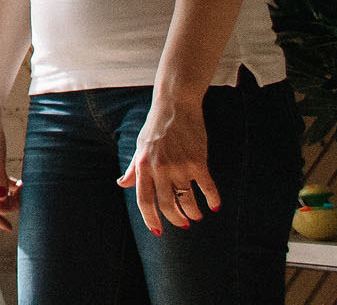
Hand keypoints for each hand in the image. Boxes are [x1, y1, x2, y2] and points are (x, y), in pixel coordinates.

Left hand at [118, 94, 217, 234]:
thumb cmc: (156, 126)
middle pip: (167, 204)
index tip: (158, 231)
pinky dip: (212, 199)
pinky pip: (207, 188)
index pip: (144, 200)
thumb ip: (134, 168)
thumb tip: (122, 184)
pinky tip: (214, 205)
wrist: (176, 105)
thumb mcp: (140, 146)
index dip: (150, 219)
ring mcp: (180, 165)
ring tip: (197, 215)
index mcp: (143, 165)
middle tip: (183, 224)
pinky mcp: (198, 161)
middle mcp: (160, 168)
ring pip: (187, 200)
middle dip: (176, 219)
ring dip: (193, 212)